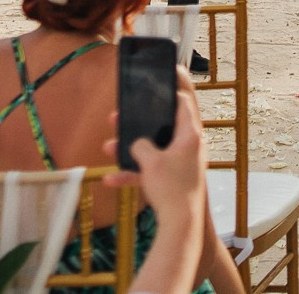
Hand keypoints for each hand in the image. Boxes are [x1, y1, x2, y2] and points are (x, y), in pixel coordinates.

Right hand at [103, 72, 207, 212]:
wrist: (180, 224)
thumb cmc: (172, 189)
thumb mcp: (150, 161)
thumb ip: (140, 145)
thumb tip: (136, 143)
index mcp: (190, 135)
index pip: (184, 102)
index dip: (173, 86)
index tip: (166, 73)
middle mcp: (188, 146)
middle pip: (164, 124)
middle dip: (140, 121)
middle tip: (123, 113)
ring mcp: (181, 163)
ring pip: (153, 149)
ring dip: (131, 148)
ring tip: (108, 145)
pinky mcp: (173, 180)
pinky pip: (150, 172)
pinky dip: (133, 174)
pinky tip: (111, 179)